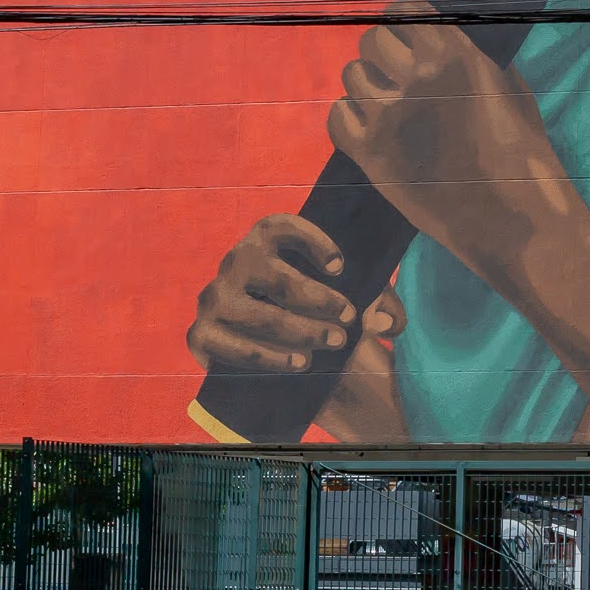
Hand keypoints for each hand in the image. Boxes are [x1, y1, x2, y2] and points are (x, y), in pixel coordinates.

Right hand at [186, 214, 401, 375]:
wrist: (281, 356)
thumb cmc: (317, 314)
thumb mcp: (350, 298)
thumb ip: (377, 302)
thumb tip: (388, 321)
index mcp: (265, 240)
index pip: (281, 227)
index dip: (311, 241)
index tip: (341, 267)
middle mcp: (235, 263)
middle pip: (276, 278)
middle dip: (317, 301)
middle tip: (348, 321)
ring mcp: (213, 298)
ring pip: (258, 315)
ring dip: (298, 332)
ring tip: (331, 344)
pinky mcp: (201, 335)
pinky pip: (234, 347)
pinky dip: (268, 356)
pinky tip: (298, 362)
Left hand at [328, 11, 567, 242]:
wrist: (514, 222)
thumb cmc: (524, 157)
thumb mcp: (512, 92)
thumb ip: (477, 60)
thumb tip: (447, 40)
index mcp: (458, 56)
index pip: (406, 10)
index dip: (403, 20)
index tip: (406, 34)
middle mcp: (419, 79)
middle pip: (372, 40)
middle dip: (383, 54)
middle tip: (397, 75)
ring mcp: (390, 118)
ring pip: (352, 76)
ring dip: (368, 86)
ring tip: (390, 108)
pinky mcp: (372, 156)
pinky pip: (338, 117)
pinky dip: (351, 118)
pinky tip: (372, 129)